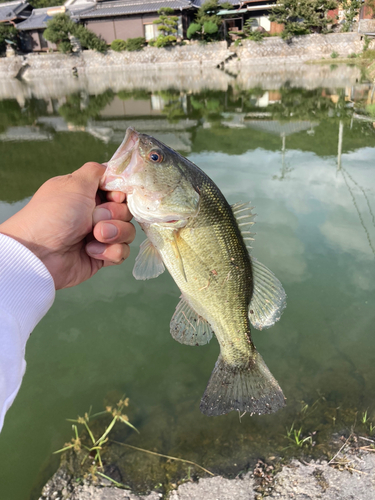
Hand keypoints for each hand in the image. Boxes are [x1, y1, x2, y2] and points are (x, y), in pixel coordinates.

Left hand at [0, 162, 134, 289]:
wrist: (40, 255)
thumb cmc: (54, 215)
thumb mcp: (74, 183)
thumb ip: (96, 171)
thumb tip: (111, 169)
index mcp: (87, 193)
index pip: (118, 189)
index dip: (120, 193)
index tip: (114, 197)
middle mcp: (94, 213)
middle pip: (126, 210)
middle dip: (114, 215)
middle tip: (94, 219)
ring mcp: (100, 235)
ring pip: (127, 231)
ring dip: (114, 233)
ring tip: (94, 236)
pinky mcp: (102, 255)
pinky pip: (122, 252)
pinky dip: (109, 251)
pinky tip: (90, 251)